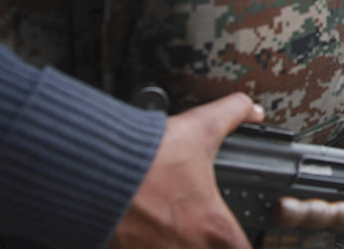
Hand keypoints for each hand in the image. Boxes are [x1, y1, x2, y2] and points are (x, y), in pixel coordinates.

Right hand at [108, 93, 263, 248]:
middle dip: (206, 243)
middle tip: (199, 228)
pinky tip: (142, 229)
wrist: (93, 168)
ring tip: (167, 226)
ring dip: (175, 244)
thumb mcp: (201, 127)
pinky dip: (145, 244)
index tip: (234, 233)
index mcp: (214, 227)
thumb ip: (233, 114)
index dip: (242, 241)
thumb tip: (250, 110)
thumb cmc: (148, 157)